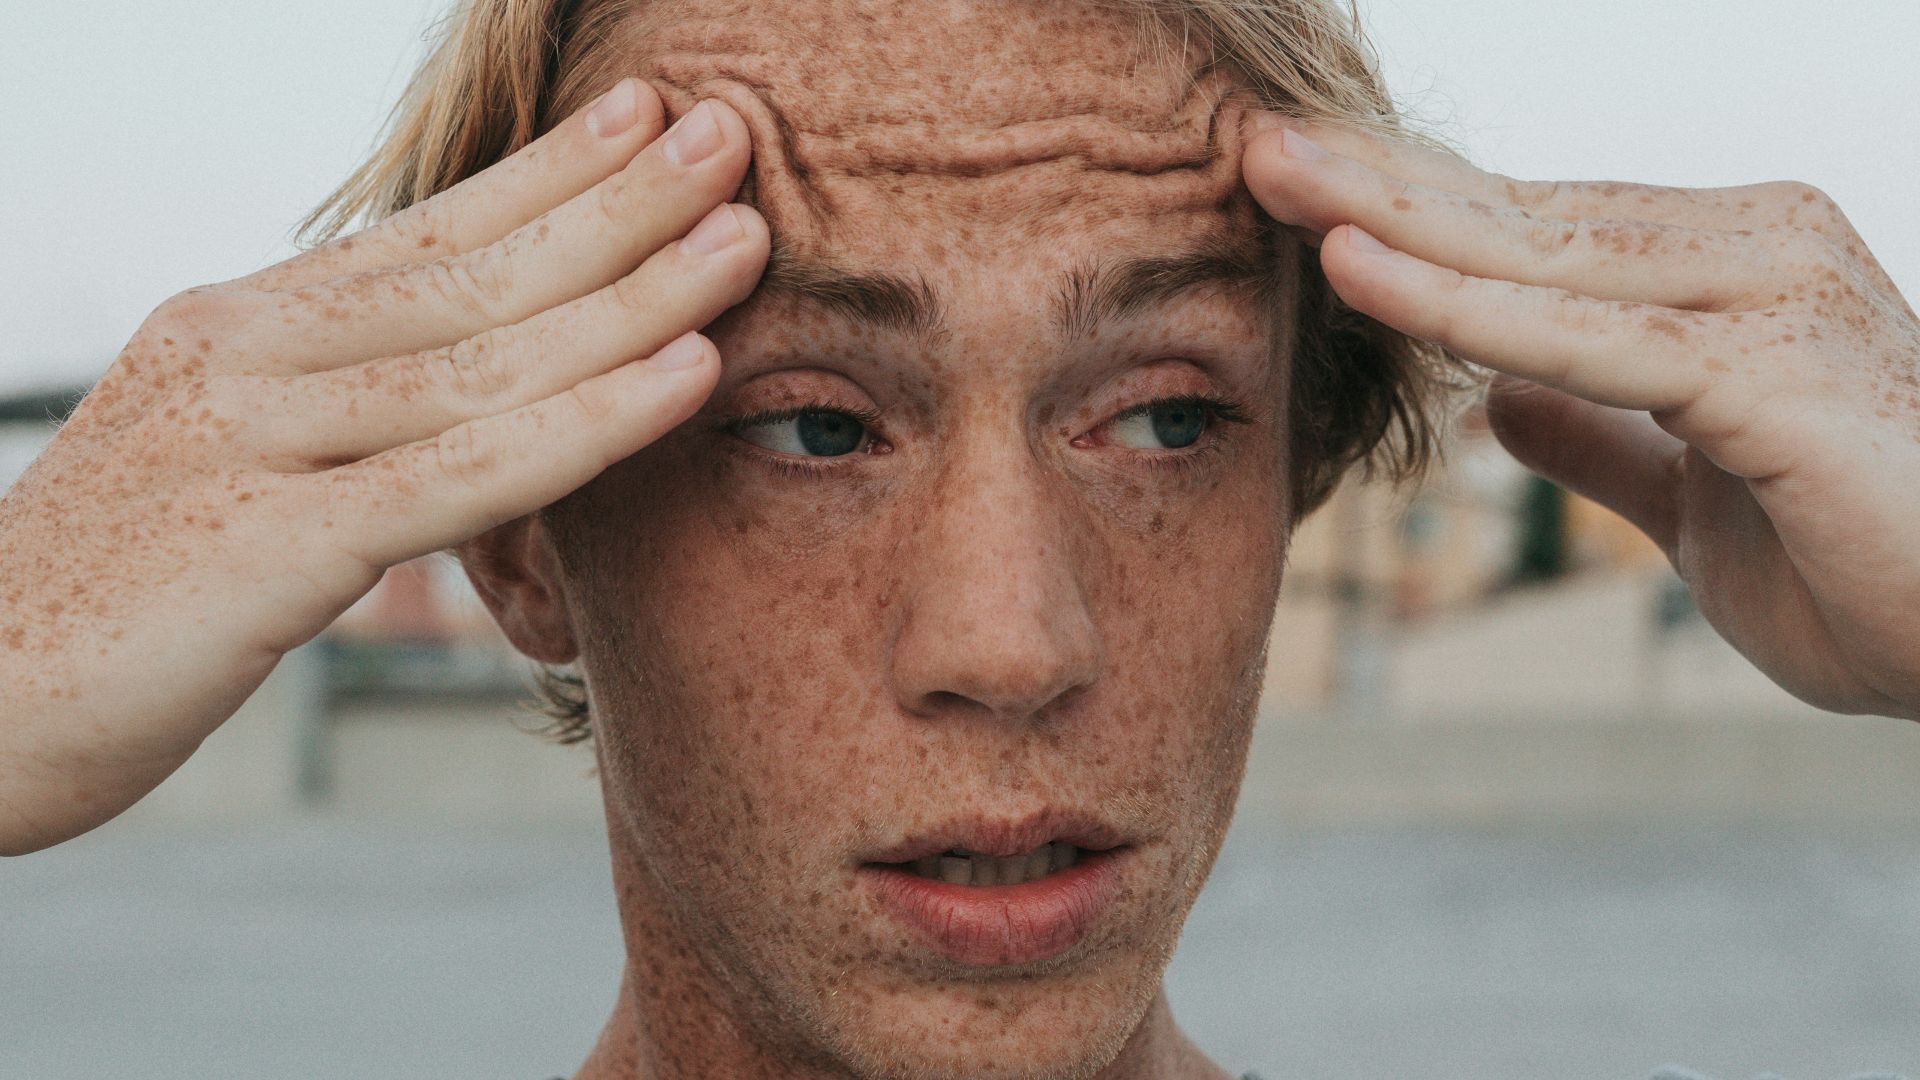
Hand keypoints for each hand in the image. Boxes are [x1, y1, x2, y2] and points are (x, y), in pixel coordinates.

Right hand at [0, 82, 768, 854]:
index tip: (644, 117)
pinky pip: (460, 474)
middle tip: (732, 137)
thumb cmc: (112, 594)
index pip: (422, 234)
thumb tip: (465, 388)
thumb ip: (333, 414)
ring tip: (744, 237)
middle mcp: (245, 358)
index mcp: (238, 329)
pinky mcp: (264, 549)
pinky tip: (685, 377)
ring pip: (483, 358)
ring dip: (633, 295)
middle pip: (470, 272)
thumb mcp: (224, 466)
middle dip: (616, 205)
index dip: (545, 175)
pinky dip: (587, 423)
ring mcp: (251, 444)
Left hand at [1243, 117, 1919, 721]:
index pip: (1533, 232)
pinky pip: (1585, 336)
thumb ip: (1600, 436)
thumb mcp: (1691, 497)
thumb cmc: (1867, 562)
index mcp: (1720, 274)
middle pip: (1521, 216)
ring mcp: (1768, 299)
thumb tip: (1494, 404)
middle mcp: (1750, 253)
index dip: (1410, 211)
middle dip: (1376, 182)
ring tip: (1270, 176)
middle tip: (1245, 144)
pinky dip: (1465, 307)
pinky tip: (1360, 273)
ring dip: (1393, 216)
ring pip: (1539, 256)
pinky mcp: (1774, 372)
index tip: (1294, 189)